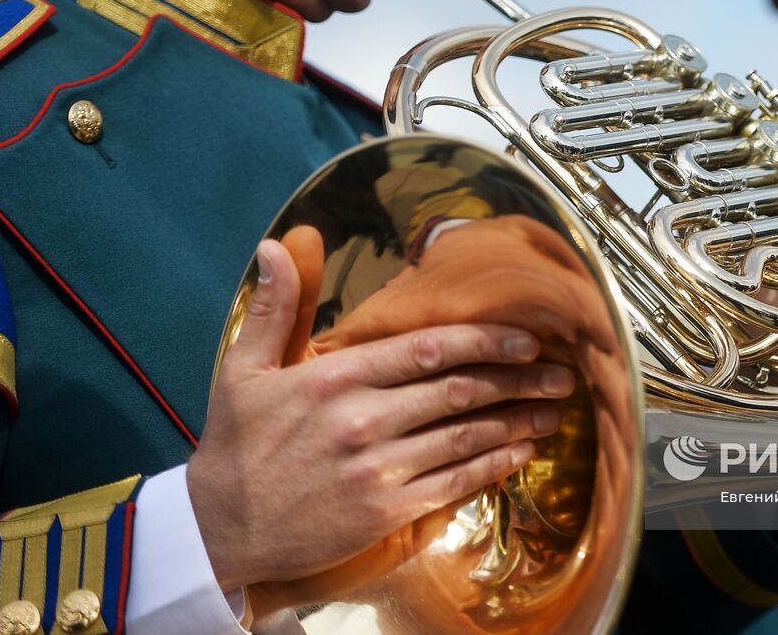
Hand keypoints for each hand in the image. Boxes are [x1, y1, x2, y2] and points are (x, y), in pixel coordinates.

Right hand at [188, 239, 572, 591]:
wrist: (217, 531)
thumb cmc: (235, 448)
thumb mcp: (242, 369)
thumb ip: (275, 308)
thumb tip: (278, 246)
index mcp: (334, 378)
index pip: (427, 349)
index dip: (485, 340)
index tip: (526, 336)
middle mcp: (361, 420)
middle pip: (459, 389)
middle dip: (518, 378)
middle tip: (560, 372)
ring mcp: (376, 468)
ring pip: (465, 435)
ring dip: (517, 419)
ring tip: (554, 409)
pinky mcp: (384, 512)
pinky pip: (454, 483)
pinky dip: (493, 465)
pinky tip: (520, 451)